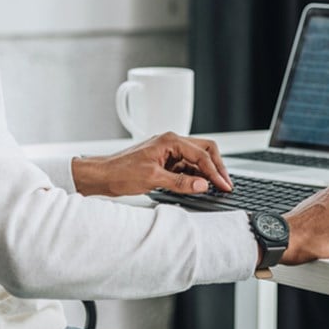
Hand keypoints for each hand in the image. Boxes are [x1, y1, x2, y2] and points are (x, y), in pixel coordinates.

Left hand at [72, 133, 232, 196]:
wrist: (102, 175)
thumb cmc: (120, 172)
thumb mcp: (152, 178)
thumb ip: (180, 182)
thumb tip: (202, 185)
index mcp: (170, 141)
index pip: (202, 155)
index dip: (215, 172)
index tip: (224, 186)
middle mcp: (171, 143)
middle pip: (204, 150)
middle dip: (216, 167)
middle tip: (225, 184)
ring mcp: (168, 152)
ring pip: (196, 159)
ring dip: (206, 173)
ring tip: (215, 187)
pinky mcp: (165, 163)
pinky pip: (186, 167)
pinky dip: (195, 176)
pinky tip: (199, 186)